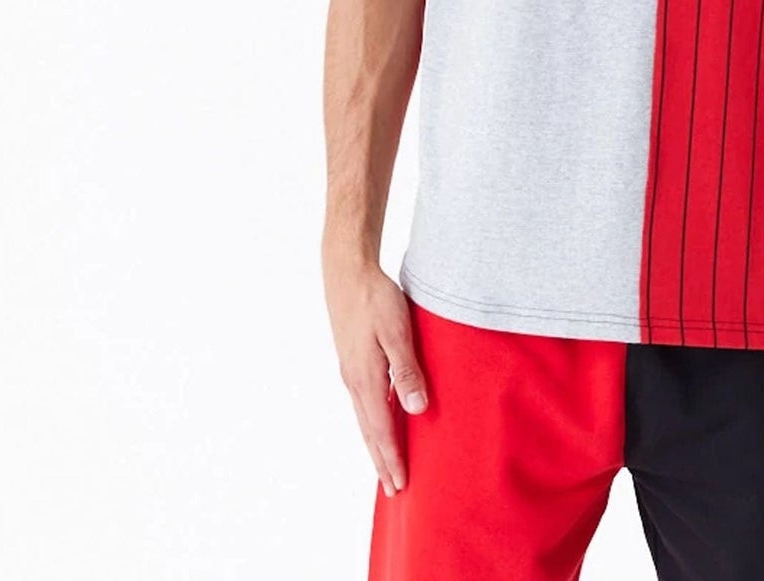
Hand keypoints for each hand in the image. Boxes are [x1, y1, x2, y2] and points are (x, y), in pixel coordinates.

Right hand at [325, 262, 428, 497]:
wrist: (346, 272)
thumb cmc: (376, 298)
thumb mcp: (397, 331)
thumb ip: (406, 370)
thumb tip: (416, 409)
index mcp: (365, 378)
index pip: (381, 429)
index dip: (392, 458)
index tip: (401, 485)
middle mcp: (354, 381)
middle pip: (369, 431)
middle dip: (382, 461)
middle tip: (394, 491)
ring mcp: (350, 371)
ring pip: (364, 418)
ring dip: (376, 444)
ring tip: (385, 466)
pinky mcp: (352, 360)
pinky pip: (363, 402)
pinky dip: (371, 422)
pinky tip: (378, 422)